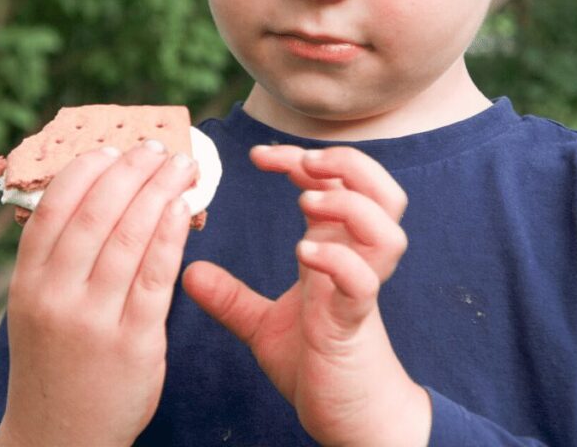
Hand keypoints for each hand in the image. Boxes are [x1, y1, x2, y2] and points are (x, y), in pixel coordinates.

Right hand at [0, 140, 196, 446]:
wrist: (59, 439)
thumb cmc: (54, 363)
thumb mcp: (35, 309)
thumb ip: (56, 259)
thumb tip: (94, 194)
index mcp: (27, 282)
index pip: (55, 208)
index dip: (86, 170)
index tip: (112, 148)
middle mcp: (55, 296)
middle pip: (96, 213)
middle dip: (130, 170)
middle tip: (156, 148)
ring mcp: (93, 319)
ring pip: (129, 236)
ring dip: (158, 191)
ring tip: (179, 167)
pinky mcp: (133, 341)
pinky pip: (156, 274)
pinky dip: (171, 234)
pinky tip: (183, 208)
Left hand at [183, 145, 431, 446]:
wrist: (345, 418)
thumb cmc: (316, 364)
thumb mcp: (262, 324)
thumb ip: (231, 297)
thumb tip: (190, 274)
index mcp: (336, 250)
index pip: (337, 182)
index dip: (302, 158)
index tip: (259, 156)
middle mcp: (356, 260)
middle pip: (381, 189)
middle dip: (345, 164)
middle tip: (303, 164)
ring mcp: (362, 288)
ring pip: (386, 227)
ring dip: (348, 204)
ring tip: (306, 203)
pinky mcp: (356, 321)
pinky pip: (363, 280)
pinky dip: (338, 259)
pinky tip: (305, 253)